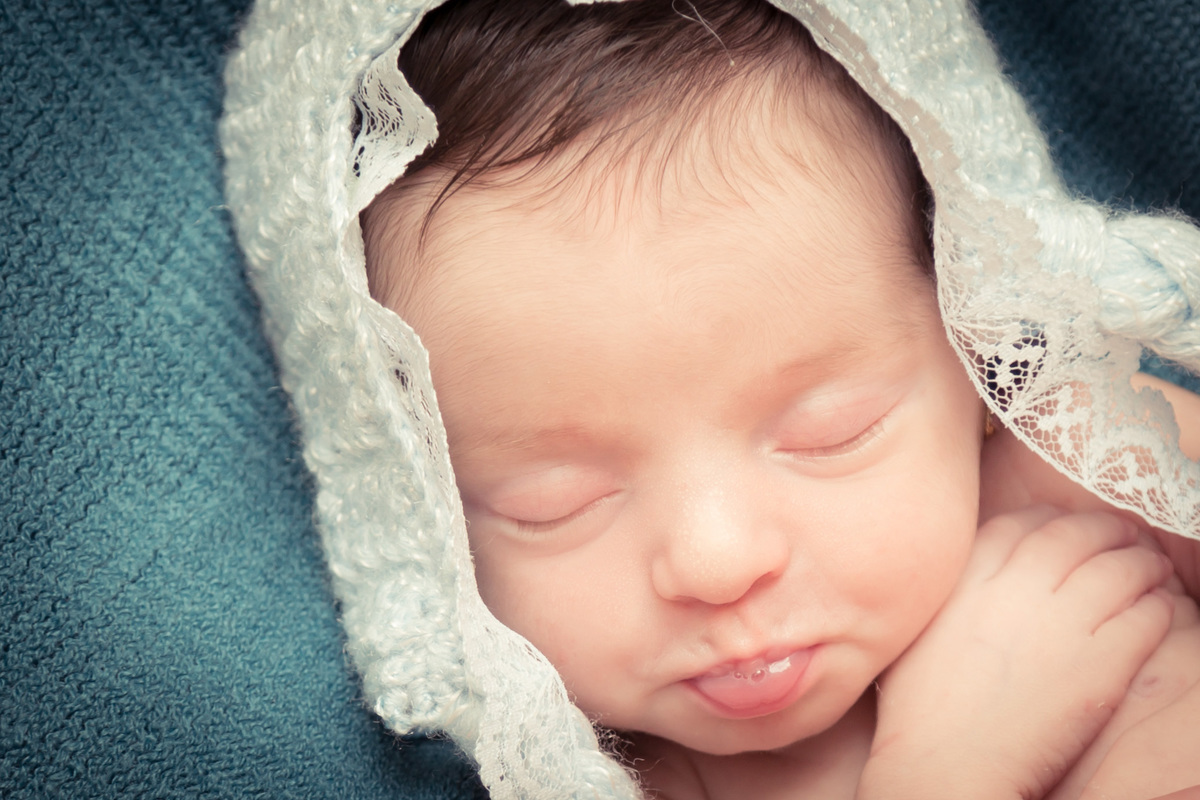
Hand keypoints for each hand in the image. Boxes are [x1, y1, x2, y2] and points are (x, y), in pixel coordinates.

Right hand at [858, 506, 1174, 799]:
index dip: (1051, 520)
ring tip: (1152, 568)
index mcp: (968, 576)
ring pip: (1119, 570)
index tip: (1065, 526)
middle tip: (1124, 534)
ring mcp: (1060, 624)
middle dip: (1106, 530)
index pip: (1020, 524)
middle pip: (1074, 537)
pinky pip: (1144, 618)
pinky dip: (1157, 607)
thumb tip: (983, 571)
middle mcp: (1016, 589)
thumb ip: (954, 587)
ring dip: (1142, 564)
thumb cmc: (920, 705)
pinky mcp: (1098, 665)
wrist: (943, 762)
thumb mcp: (919, 625)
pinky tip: (1159, 610)